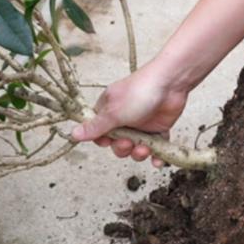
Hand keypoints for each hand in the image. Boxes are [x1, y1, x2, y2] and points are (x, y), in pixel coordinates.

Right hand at [71, 61, 188, 165]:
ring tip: (145, 148)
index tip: (107, 141)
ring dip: (139, 153)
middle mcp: (124, 119)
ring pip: (135, 148)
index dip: (103, 140)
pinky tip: (158, 160)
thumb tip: (72, 134)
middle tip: (129, 143)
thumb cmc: (139, 92)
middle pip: (117, 144)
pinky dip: (157, 156)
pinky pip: (155, 148)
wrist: (171, 83)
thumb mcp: (114, 112)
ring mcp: (141, 125)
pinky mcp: (158, 130)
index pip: (99, 132)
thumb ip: (95, 127)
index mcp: (109, 111)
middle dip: (122, 148)